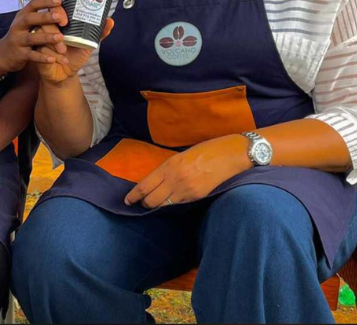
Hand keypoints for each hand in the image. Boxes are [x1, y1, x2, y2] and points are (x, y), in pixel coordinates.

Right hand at [0, 0, 68, 74]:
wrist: (3, 54)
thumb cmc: (20, 36)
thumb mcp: (26, 24)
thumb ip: (40, 18)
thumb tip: (60, 10)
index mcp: (22, 16)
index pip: (33, 4)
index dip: (46, 2)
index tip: (59, 1)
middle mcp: (18, 26)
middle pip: (30, 19)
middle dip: (45, 17)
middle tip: (60, 17)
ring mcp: (17, 40)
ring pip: (31, 38)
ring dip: (46, 37)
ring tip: (61, 37)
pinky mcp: (19, 54)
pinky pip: (31, 55)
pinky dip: (42, 57)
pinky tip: (52, 59)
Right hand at [37, 18, 113, 84]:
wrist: (66, 75)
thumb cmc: (75, 55)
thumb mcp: (87, 44)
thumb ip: (98, 33)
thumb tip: (110, 21)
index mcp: (58, 23)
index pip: (53, 10)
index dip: (57, 11)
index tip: (64, 20)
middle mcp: (47, 30)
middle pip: (44, 22)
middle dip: (53, 28)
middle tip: (62, 37)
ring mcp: (40, 42)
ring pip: (41, 36)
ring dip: (53, 43)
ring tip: (63, 51)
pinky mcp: (35, 55)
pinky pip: (38, 52)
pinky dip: (50, 57)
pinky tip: (59, 61)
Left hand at [124, 135, 250, 207]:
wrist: (228, 155)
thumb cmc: (205, 150)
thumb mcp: (181, 156)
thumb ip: (168, 169)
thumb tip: (156, 181)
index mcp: (169, 165)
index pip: (145, 185)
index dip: (134, 195)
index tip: (127, 200)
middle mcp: (175, 179)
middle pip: (151, 199)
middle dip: (144, 202)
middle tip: (141, 202)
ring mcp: (186, 189)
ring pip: (163, 204)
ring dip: (157, 205)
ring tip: (154, 203)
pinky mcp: (196, 196)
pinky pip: (178, 204)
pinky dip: (172, 203)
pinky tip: (171, 200)